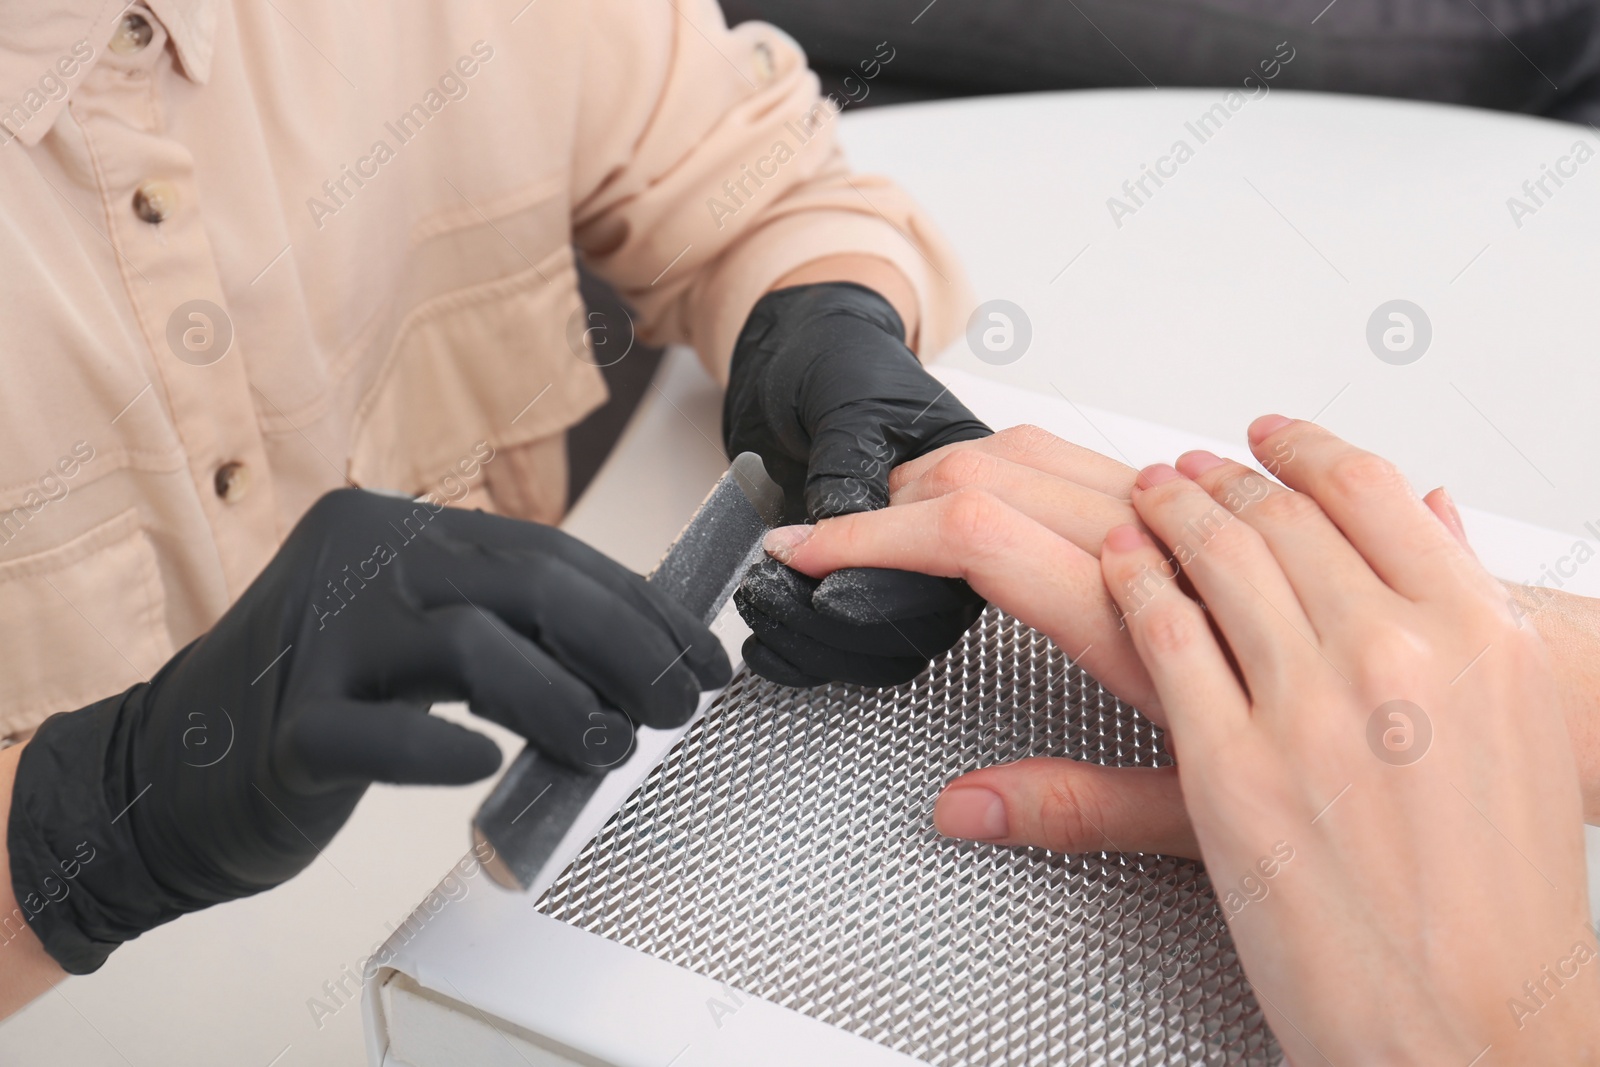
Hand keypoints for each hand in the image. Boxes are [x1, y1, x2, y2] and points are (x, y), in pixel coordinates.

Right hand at [6, 489, 728, 973]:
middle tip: (674, 707)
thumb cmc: (322, 701)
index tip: (699, 657)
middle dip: (624, 646)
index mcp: (399, 529)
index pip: (548, 553)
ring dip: (561, 700)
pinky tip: (481, 770)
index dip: (639, 607)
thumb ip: (506, 625)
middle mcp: (359, 559)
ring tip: (610, 747)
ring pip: (466, 646)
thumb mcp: (418, 636)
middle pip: (526, 585)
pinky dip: (434, 751)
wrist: (173, 769)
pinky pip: (369, 732)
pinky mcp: (284, 725)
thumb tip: (641, 650)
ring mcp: (316, 637)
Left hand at [725, 281, 990, 686]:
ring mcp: (906, 564)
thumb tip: (845, 526)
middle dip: (844, 622)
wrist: (792, 356)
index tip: (822, 583)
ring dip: (820, 643)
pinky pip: (851, 645)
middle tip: (780, 594)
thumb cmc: (833, 357)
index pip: (953, 557)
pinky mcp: (860, 581)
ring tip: (766, 607)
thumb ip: (849, 463)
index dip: (884, 584)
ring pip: (889, 644)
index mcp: (976, 477)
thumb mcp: (845, 397)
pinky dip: (804, 653)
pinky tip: (768, 641)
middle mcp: (949, 531)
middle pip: (923, 618)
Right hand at [771, 423, 1532, 858]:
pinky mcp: (1235, 503)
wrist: (1518, 718)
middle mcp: (1171, 551)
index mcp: (1136, 625)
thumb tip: (957, 806)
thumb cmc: (1366, 791)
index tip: (805, 544)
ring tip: (919, 505)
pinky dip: (1060, 458)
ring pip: (1061, 448)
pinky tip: (1031, 473)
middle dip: (903, 491)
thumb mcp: (1196, 819)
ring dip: (970, 466)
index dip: (864, 536)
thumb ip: (1065, 799)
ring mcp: (1206, 519)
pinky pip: (1134, 450)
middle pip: (1000, 469)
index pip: (968, 541)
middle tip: (848, 530)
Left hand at [1096, 418, 1596, 1060]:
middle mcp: (1393, 651)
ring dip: (1162, 514)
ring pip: (1211, 559)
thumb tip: (1430, 511)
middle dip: (1215, 480)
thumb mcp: (1506, 712)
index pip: (1365, 487)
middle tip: (1186, 471)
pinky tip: (1120, 566)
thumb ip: (1458, 600)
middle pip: (1273, 516)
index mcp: (1472, 628)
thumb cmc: (1501, 877)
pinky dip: (1130, 583)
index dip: (1300, 448)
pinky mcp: (1231, 767)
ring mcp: (1307, 706)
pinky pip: (1161, 634)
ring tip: (1144, 501)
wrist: (1481, 1009)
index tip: (1267, 437)